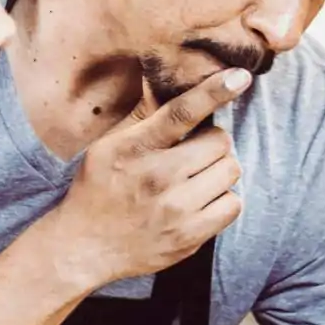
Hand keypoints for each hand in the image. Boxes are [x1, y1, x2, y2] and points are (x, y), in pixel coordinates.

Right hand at [43, 70, 250, 289]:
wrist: (84, 247)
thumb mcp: (108, 145)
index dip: (214, 92)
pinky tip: (202, 202)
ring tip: (197, 179)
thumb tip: (163, 77)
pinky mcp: (189, 237)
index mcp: (134, 148)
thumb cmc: (98, 188)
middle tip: (194, 153)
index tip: (240, 77)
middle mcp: (157, 177)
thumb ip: (142, 116)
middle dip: (212, 143)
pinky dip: (223, 200)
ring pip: (231, 171)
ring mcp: (175, 210)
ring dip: (219, 171)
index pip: (181, 113)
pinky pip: (233, 205)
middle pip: (219, 142)